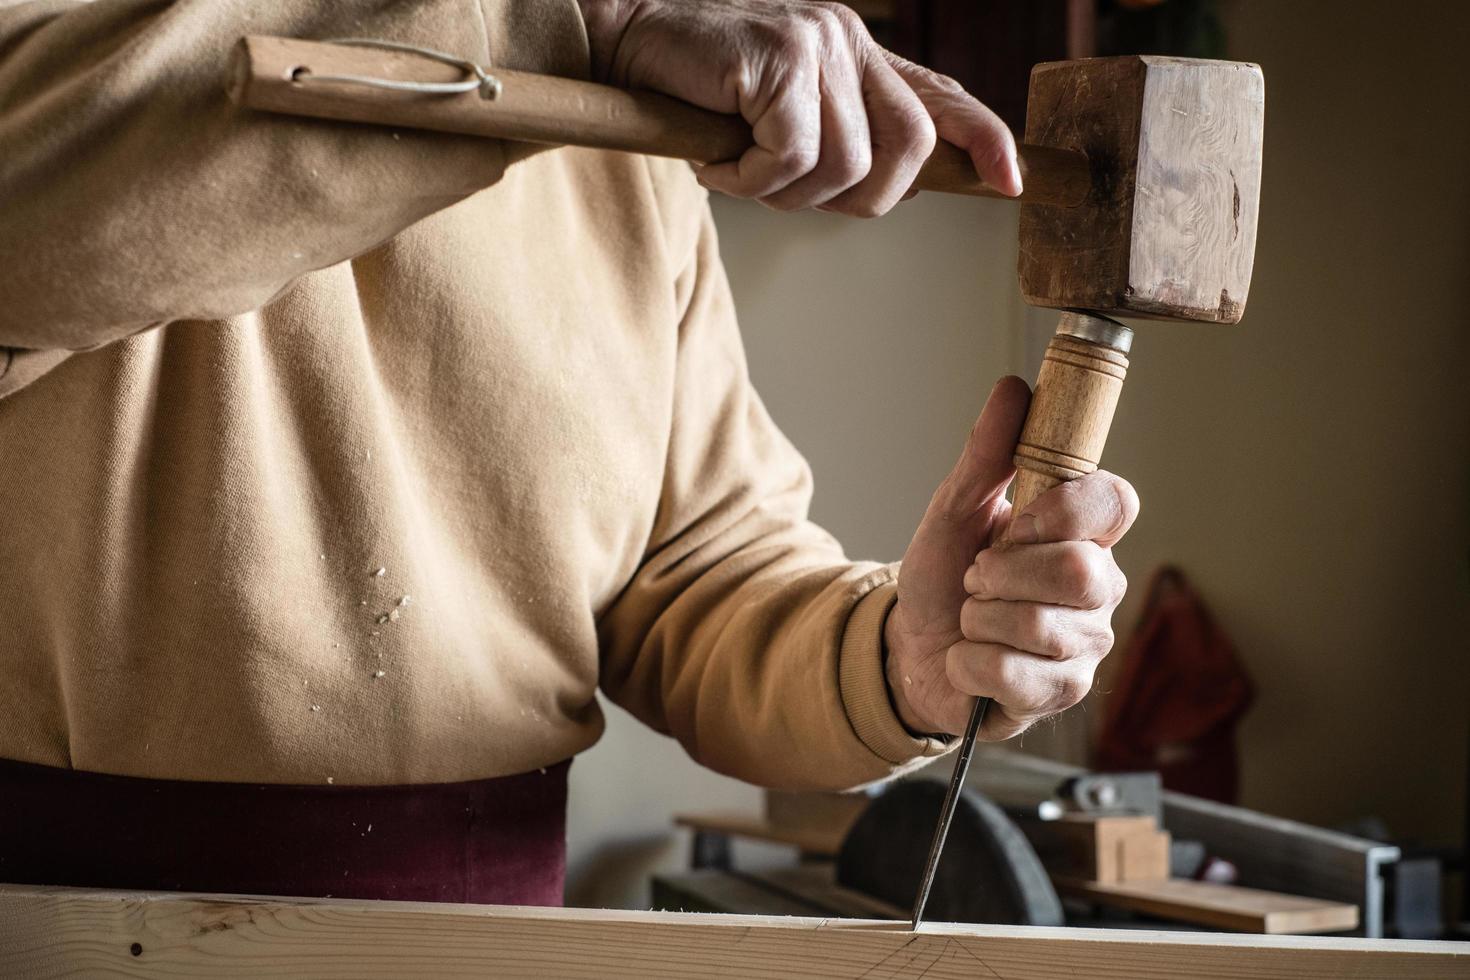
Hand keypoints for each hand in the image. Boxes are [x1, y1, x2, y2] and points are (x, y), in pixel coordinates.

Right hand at [577, 0, 1020, 215]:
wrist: (624, 41)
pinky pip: (793, 156)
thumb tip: (886, 191)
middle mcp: (848, 41)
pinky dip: (751, 179)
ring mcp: (818, 44)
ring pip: (846, 164)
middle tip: (791, 196)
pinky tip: (718, 160)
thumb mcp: (776, 119)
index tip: (1012, 182)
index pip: (939, 96)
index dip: (983, 139)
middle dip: (861, 199)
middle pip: (908, 147)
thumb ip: (833, 140)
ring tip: (739, 172)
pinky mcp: (781, 56)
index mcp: (855, 55)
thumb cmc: (694, 92)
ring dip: (788, 194)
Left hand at [883, 378, 1138, 738]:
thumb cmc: (944, 578)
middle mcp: (1100, 588)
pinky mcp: (1060, 694)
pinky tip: (968, 660)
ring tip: (972, 617)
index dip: (1064, 510)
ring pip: (1041, 625)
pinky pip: (1013, 674)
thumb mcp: (953, 510)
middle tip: (976, 576)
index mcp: (1084, 534)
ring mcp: (1086, 646)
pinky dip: (968, 662)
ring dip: (979, 618)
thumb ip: (986, 455)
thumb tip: (1013, 388)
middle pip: (1081, 572)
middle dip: (1004, 572)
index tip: (1017, 520)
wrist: (910, 648)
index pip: (1116, 502)